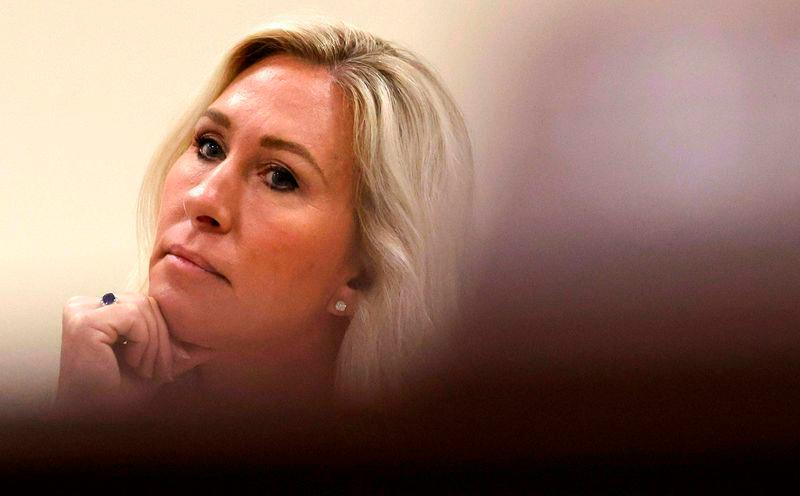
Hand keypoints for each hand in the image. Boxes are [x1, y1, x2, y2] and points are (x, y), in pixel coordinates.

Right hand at [54, 293, 212, 416]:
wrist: (94, 418)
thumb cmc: (119, 395)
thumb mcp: (157, 362)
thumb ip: (180, 345)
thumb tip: (218, 339)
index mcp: (97, 308)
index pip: (148, 302)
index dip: (162, 331)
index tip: (158, 365)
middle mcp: (84, 305)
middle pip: (147, 302)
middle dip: (161, 340)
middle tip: (152, 370)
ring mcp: (80, 311)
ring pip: (144, 308)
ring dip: (152, 345)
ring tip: (140, 368)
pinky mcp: (84, 322)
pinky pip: (133, 317)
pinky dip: (141, 343)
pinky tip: (129, 362)